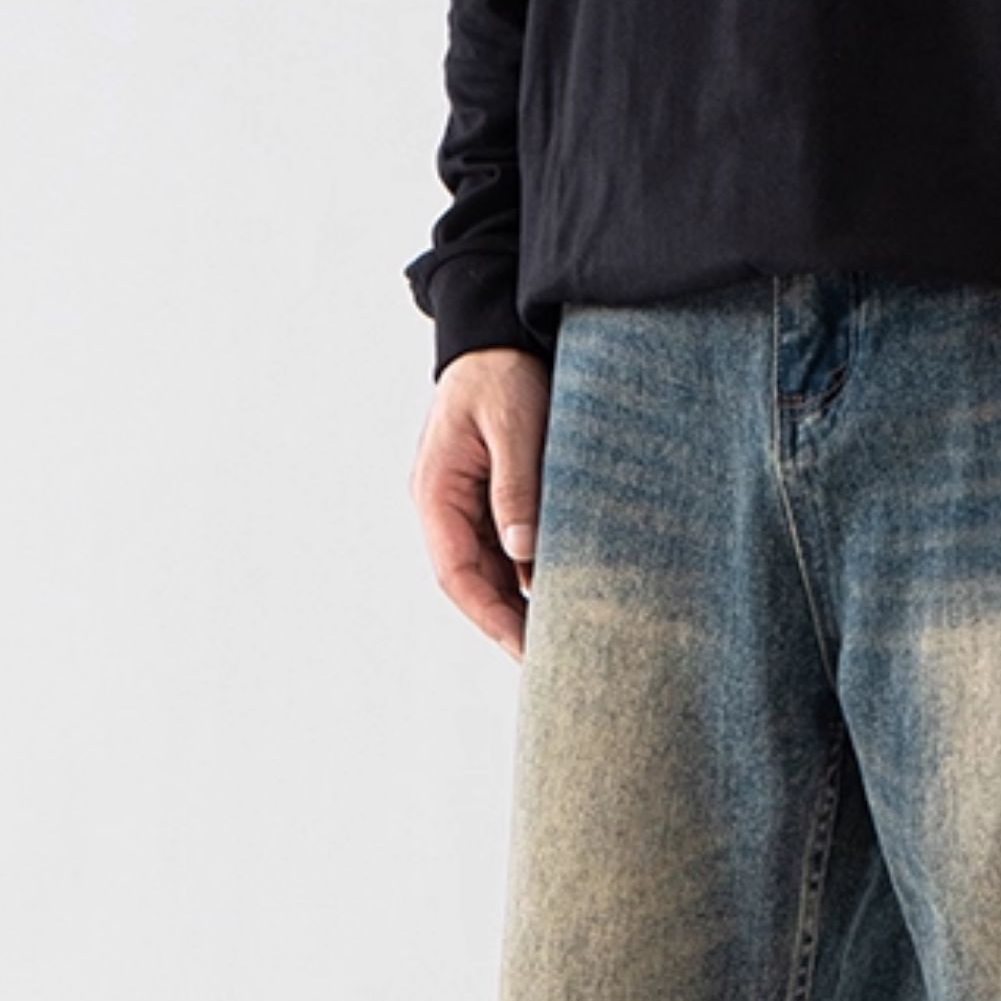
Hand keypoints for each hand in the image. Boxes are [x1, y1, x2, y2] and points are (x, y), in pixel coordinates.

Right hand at [413, 346, 551, 661]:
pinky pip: (507, 552)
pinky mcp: (492, 501)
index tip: (526, 649)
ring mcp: (466, 507)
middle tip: (552, 663)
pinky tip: (563, 596)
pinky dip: (531, 577)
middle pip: (472, 584)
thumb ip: (517, 486)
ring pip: (491, 573)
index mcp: (436, 493)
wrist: (498, 338)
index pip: (456, 574)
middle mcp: (444, 508)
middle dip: (508, 624)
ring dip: (521, 605)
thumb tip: (524, 554)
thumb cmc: (501, 373)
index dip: (490, 617)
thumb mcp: (513, 424)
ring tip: (564, 638)